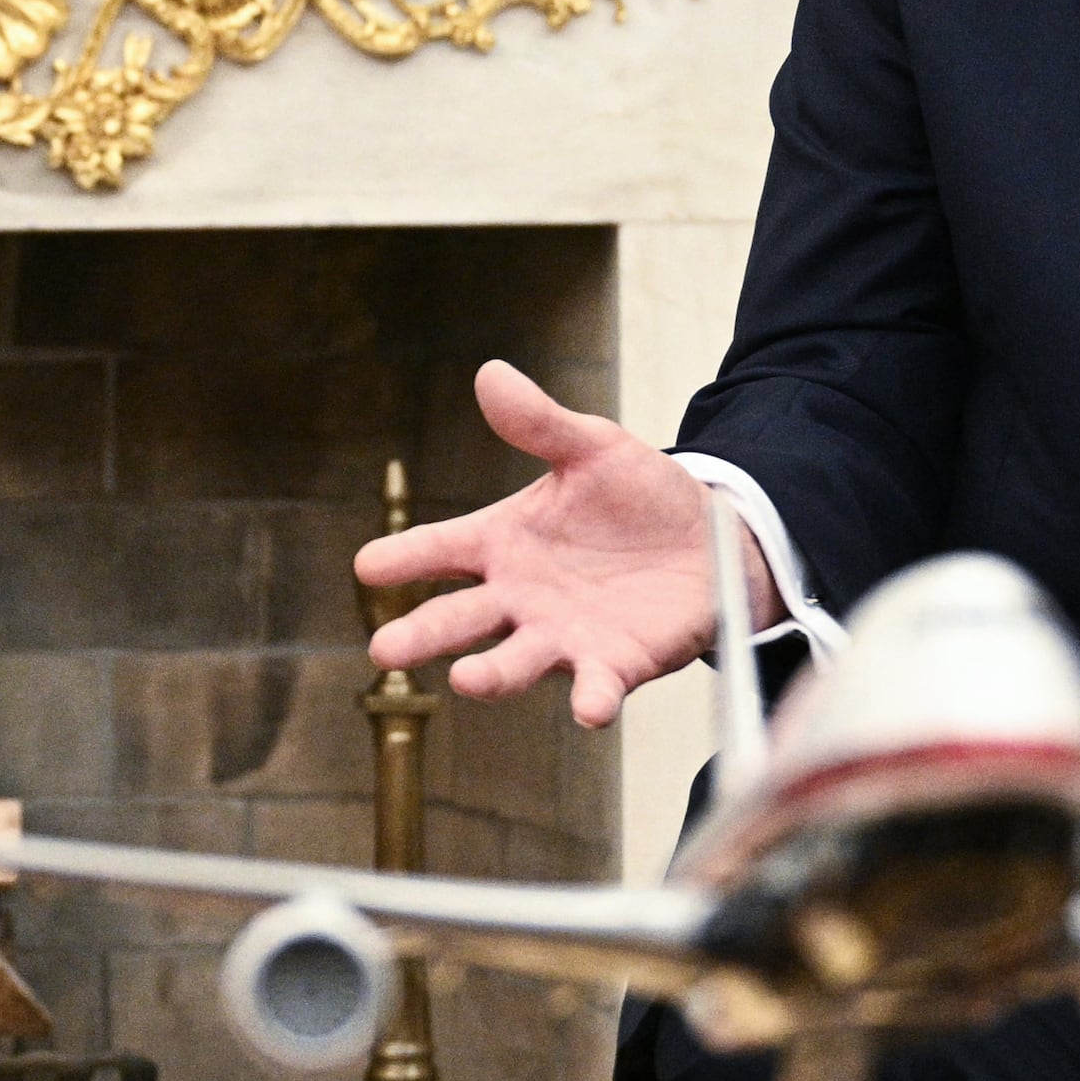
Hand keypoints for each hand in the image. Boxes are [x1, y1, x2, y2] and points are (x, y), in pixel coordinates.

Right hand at [359, 361, 772, 727]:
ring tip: (465, 680)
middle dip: (423, 634)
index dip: (404, 557)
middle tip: (384, 650)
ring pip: (515, 661)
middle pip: (460, 619)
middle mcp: (521, 597)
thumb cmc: (637, 495)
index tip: (368, 566)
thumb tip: (491, 373)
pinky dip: (591, 699)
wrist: (711, 540)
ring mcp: (563, 636)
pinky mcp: (614, 664)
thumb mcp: (592, 448)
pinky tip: (589, 707)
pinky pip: (597, 686)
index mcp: (505, 542)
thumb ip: (540, 423)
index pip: (441, 548)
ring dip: (491, 675)